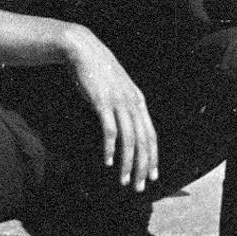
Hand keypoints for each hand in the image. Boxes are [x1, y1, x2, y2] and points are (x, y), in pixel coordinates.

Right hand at [61, 26, 157, 188]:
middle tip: (139, 186)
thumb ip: (125, 105)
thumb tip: (128, 127)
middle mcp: (132, 103)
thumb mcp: (118, 88)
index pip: (151, 135)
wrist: (83, 50)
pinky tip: (108, 161)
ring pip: (129, 139)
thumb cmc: (98, 71)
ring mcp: (118, 102)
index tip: (151, 176)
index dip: (152, 157)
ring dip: (128, 162)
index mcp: (138, 101)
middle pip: (143, 141)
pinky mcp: (102, 102)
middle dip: (142, 166)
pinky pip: (110, 130)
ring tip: (124, 179)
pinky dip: (110, 148)